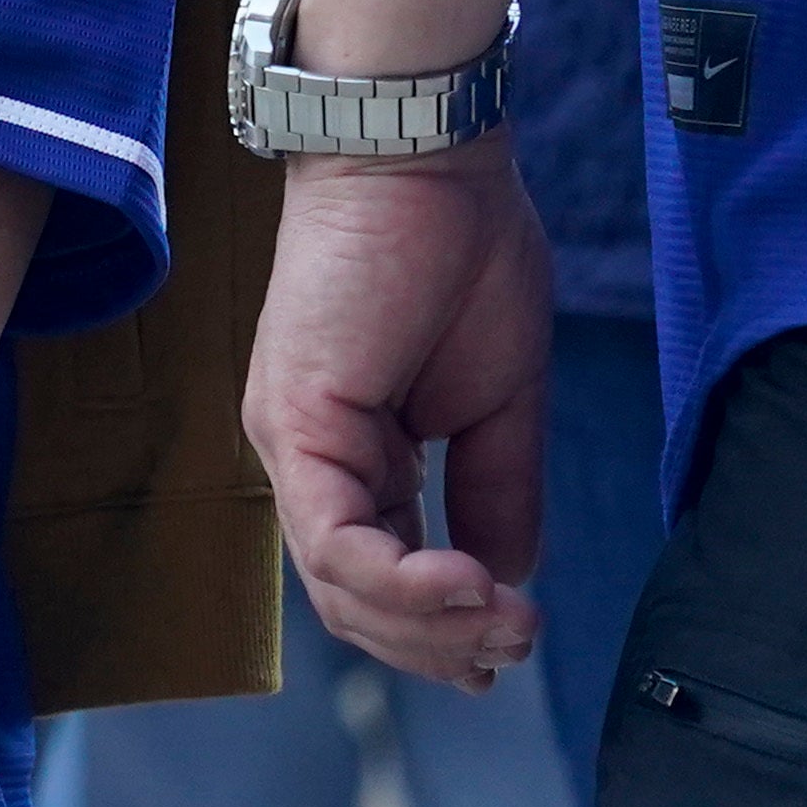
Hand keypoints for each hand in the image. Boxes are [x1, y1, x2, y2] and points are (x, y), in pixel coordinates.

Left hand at [243, 139, 554, 683]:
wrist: (426, 155)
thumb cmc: (462, 250)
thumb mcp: (499, 398)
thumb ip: (497, 490)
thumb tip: (507, 575)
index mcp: (358, 455)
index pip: (381, 574)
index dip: (439, 628)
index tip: (506, 651)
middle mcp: (314, 459)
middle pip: (354, 599)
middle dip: (437, 643)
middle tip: (511, 648)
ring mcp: (295, 443)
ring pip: (339, 583)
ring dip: (427, 623)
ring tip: (500, 624)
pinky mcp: (295, 422)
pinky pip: (333, 536)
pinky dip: (400, 578)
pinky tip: (467, 586)